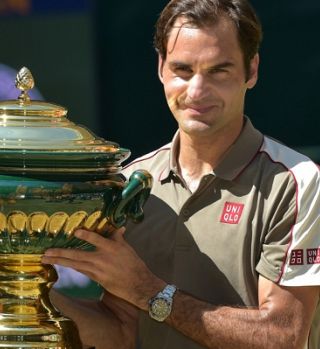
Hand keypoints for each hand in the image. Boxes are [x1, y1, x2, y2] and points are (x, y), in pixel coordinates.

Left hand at [42, 228, 164, 308]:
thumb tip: (118, 227)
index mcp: (111, 248)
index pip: (96, 239)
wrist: (137, 284)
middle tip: (45, 252)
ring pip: (75, 264)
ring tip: (46, 259)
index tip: (75, 232)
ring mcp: (97, 270)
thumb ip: (119, 237)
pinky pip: (81, 270)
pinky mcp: (96, 278)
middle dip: (60, 254)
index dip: (85, 236)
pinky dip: (71, 267)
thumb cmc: (134, 263)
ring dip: (60, 262)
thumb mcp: (127, 247)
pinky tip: (61, 265)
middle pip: (77, 255)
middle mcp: (102, 258)